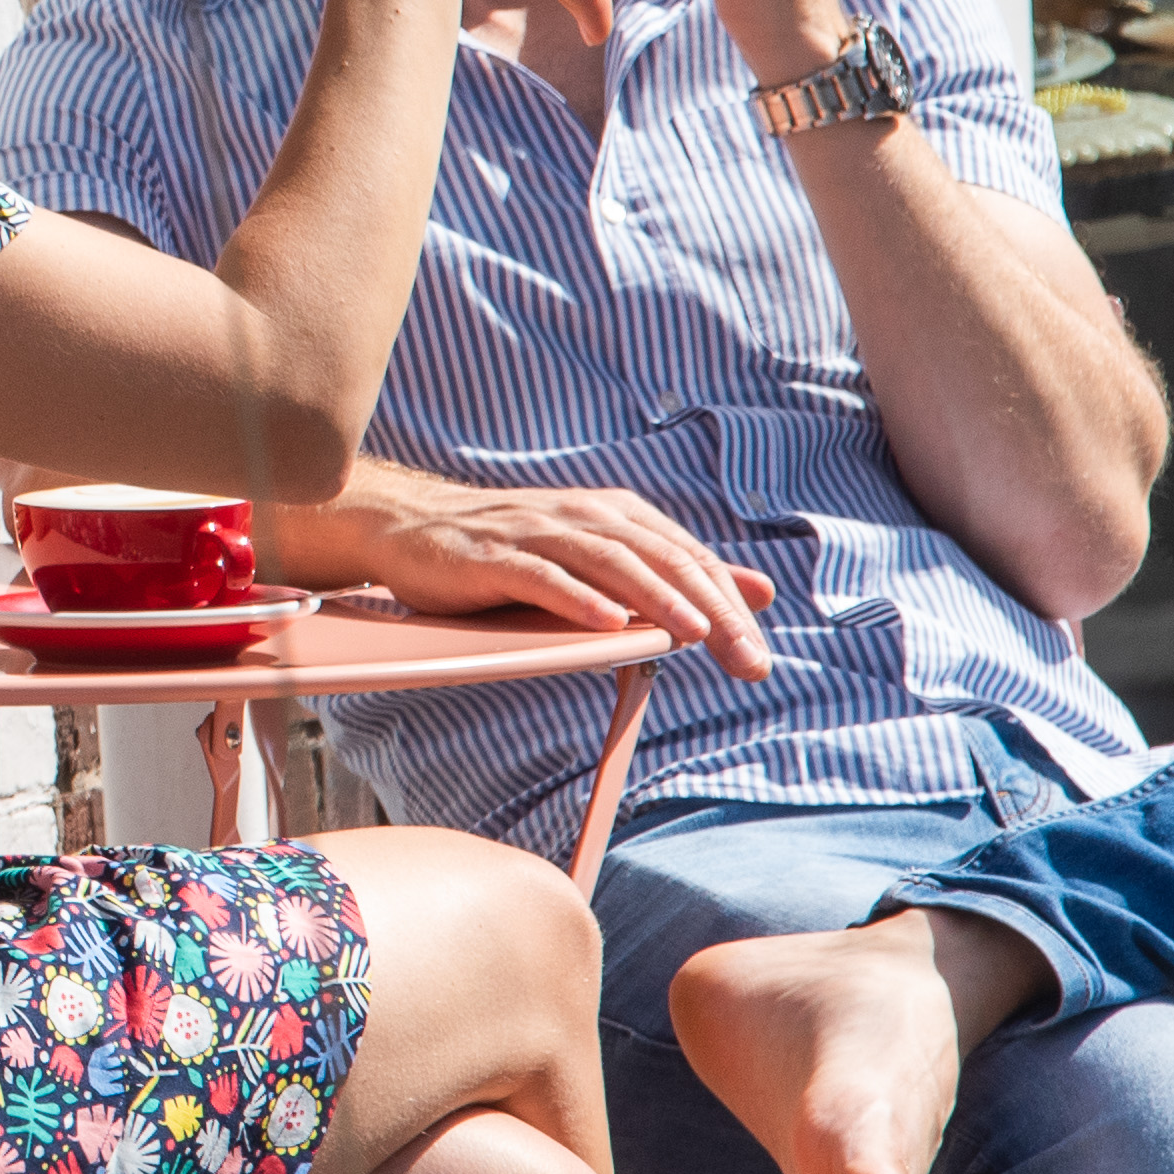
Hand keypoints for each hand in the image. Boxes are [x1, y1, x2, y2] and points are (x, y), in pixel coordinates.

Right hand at [339, 478, 771, 671]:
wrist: (412, 525)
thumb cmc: (514, 549)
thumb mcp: (602, 554)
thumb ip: (677, 574)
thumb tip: (760, 592)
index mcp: (615, 514)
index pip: (686, 558)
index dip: (728, 605)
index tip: (756, 657)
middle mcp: (582, 514)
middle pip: (660, 560)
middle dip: (710, 610)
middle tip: (746, 659)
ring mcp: (536, 532)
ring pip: (610, 562)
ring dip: (656, 598)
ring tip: (695, 633)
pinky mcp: (492, 556)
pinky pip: (542, 576)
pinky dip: (578, 597)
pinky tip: (607, 623)